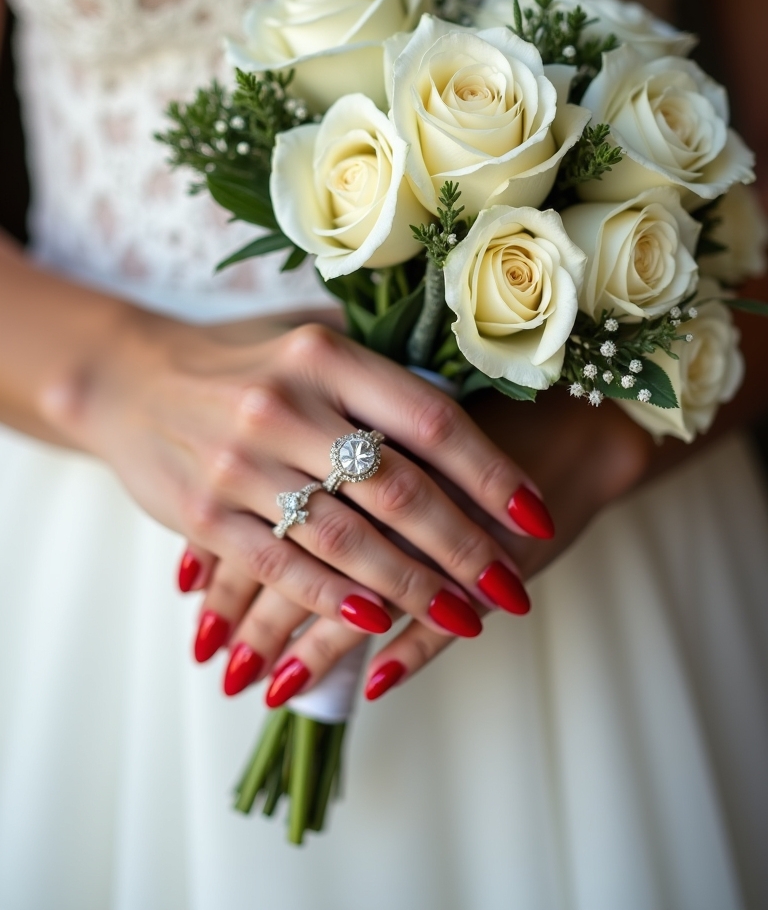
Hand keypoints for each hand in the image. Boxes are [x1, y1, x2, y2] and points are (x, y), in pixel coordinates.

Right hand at [180, 378, 647, 704]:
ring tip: (466, 618)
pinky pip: (284, 568)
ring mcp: (239, 463)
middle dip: (465, 548)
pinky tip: (379, 624)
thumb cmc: (238, 363)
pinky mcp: (204, 515)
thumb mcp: (307, 340)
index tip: (535, 515)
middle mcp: (284, 404)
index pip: (431, 420)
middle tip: (512, 587)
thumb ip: (378, 370)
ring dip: (413, 587)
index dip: (491, 474)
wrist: (128, 384)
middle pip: (398, 489)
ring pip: (347, 539)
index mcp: (324, 357)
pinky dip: (336, 600)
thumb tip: (476, 405)